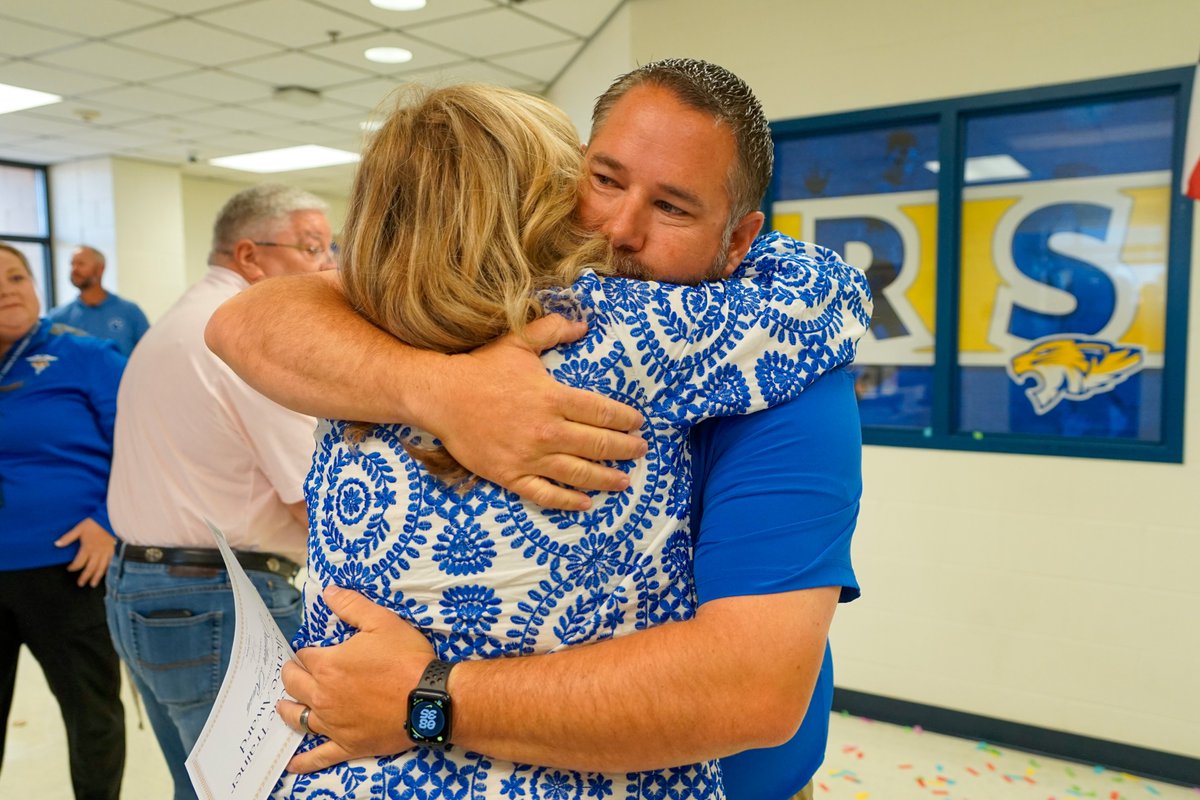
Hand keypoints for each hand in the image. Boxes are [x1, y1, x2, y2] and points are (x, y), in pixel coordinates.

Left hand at [55, 518, 114, 586]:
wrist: (109, 519)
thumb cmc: (93, 524)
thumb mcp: (78, 529)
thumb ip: (68, 538)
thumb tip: (56, 544)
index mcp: (87, 548)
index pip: (78, 563)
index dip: (73, 567)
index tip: (69, 569)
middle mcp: (96, 553)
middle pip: (90, 568)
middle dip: (85, 577)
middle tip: (80, 584)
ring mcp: (105, 553)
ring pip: (101, 568)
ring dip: (96, 577)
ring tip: (92, 584)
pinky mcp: (112, 551)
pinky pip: (110, 563)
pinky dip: (107, 570)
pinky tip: (105, 574)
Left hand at [278, 586, 434, 772]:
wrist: (429, 699)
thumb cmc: (407, 659)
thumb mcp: (382, 622)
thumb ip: (352, 606)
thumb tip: (328, 591)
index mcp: (328, 665)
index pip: (305, 655)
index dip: (308, 651)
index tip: (313, 650)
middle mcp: (323, 696)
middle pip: (294, 685)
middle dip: (291, 675)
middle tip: (293, 671)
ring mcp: (333, 724)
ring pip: (299, 718)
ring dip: (289, 709)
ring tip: (284, 705)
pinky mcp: (347, 745)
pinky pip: (318, 756)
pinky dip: (303, 762)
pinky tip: (292, 766)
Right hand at [427, 314, 647, 510]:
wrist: (441, 397)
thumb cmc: (481, 369)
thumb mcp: (518, 342)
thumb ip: (553, 330)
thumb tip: (583, 325)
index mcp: (553, 398)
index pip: (602, 412)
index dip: (625, 419)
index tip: (638, 423)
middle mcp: (547, 431)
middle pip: (598, 444)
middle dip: (625, 449)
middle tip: (641, 450)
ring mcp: (529, 457)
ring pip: (578, 474)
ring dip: (607, 478)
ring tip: (625, 480)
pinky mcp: (511, 475)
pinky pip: (546, 494)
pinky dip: (568, 502)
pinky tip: (585, 504)